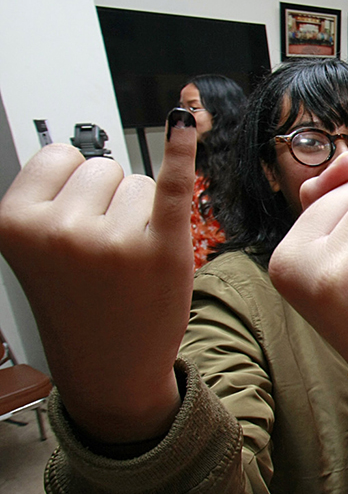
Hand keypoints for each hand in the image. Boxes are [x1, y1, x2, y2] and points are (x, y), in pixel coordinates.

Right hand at [0, 124, 197, 441]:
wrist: (110, 367)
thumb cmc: (78, 304)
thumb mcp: (36, 250)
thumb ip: (51, 199)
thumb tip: (86, 146)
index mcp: (14, 223)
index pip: (61, 158)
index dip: (74, 188)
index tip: (74, 226)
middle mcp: (60, 230)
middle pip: (105, 169)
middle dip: (110, 202)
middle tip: (102, 256)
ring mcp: (112, 241)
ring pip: (140, 183)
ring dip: (141, 214)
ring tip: (127, 263)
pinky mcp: (162, 250)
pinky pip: (173, 185)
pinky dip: (182, 152)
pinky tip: (184, 126)